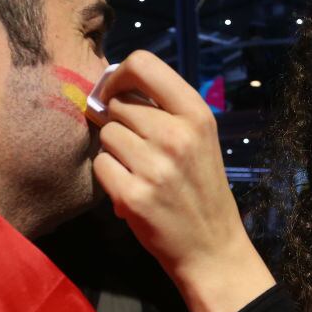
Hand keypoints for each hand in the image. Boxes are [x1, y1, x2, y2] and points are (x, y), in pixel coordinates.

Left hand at [92, 51, 274, 311]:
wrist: (211, 248)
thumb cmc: (201, 189)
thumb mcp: (198, 139)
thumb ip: (163, 110)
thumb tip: (111, 86)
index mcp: (196, 114)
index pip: (142, 64)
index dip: (118, 75)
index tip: (114, 93)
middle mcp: (176, 135)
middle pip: (118, 105)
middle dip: (119, 124)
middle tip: (138, 150)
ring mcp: (154, 166)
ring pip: (106, 135)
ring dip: (114, 152)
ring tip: (138, 172)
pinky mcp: (133, 195)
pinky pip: (100, 165)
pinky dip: (109, 177)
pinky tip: (130, 189)